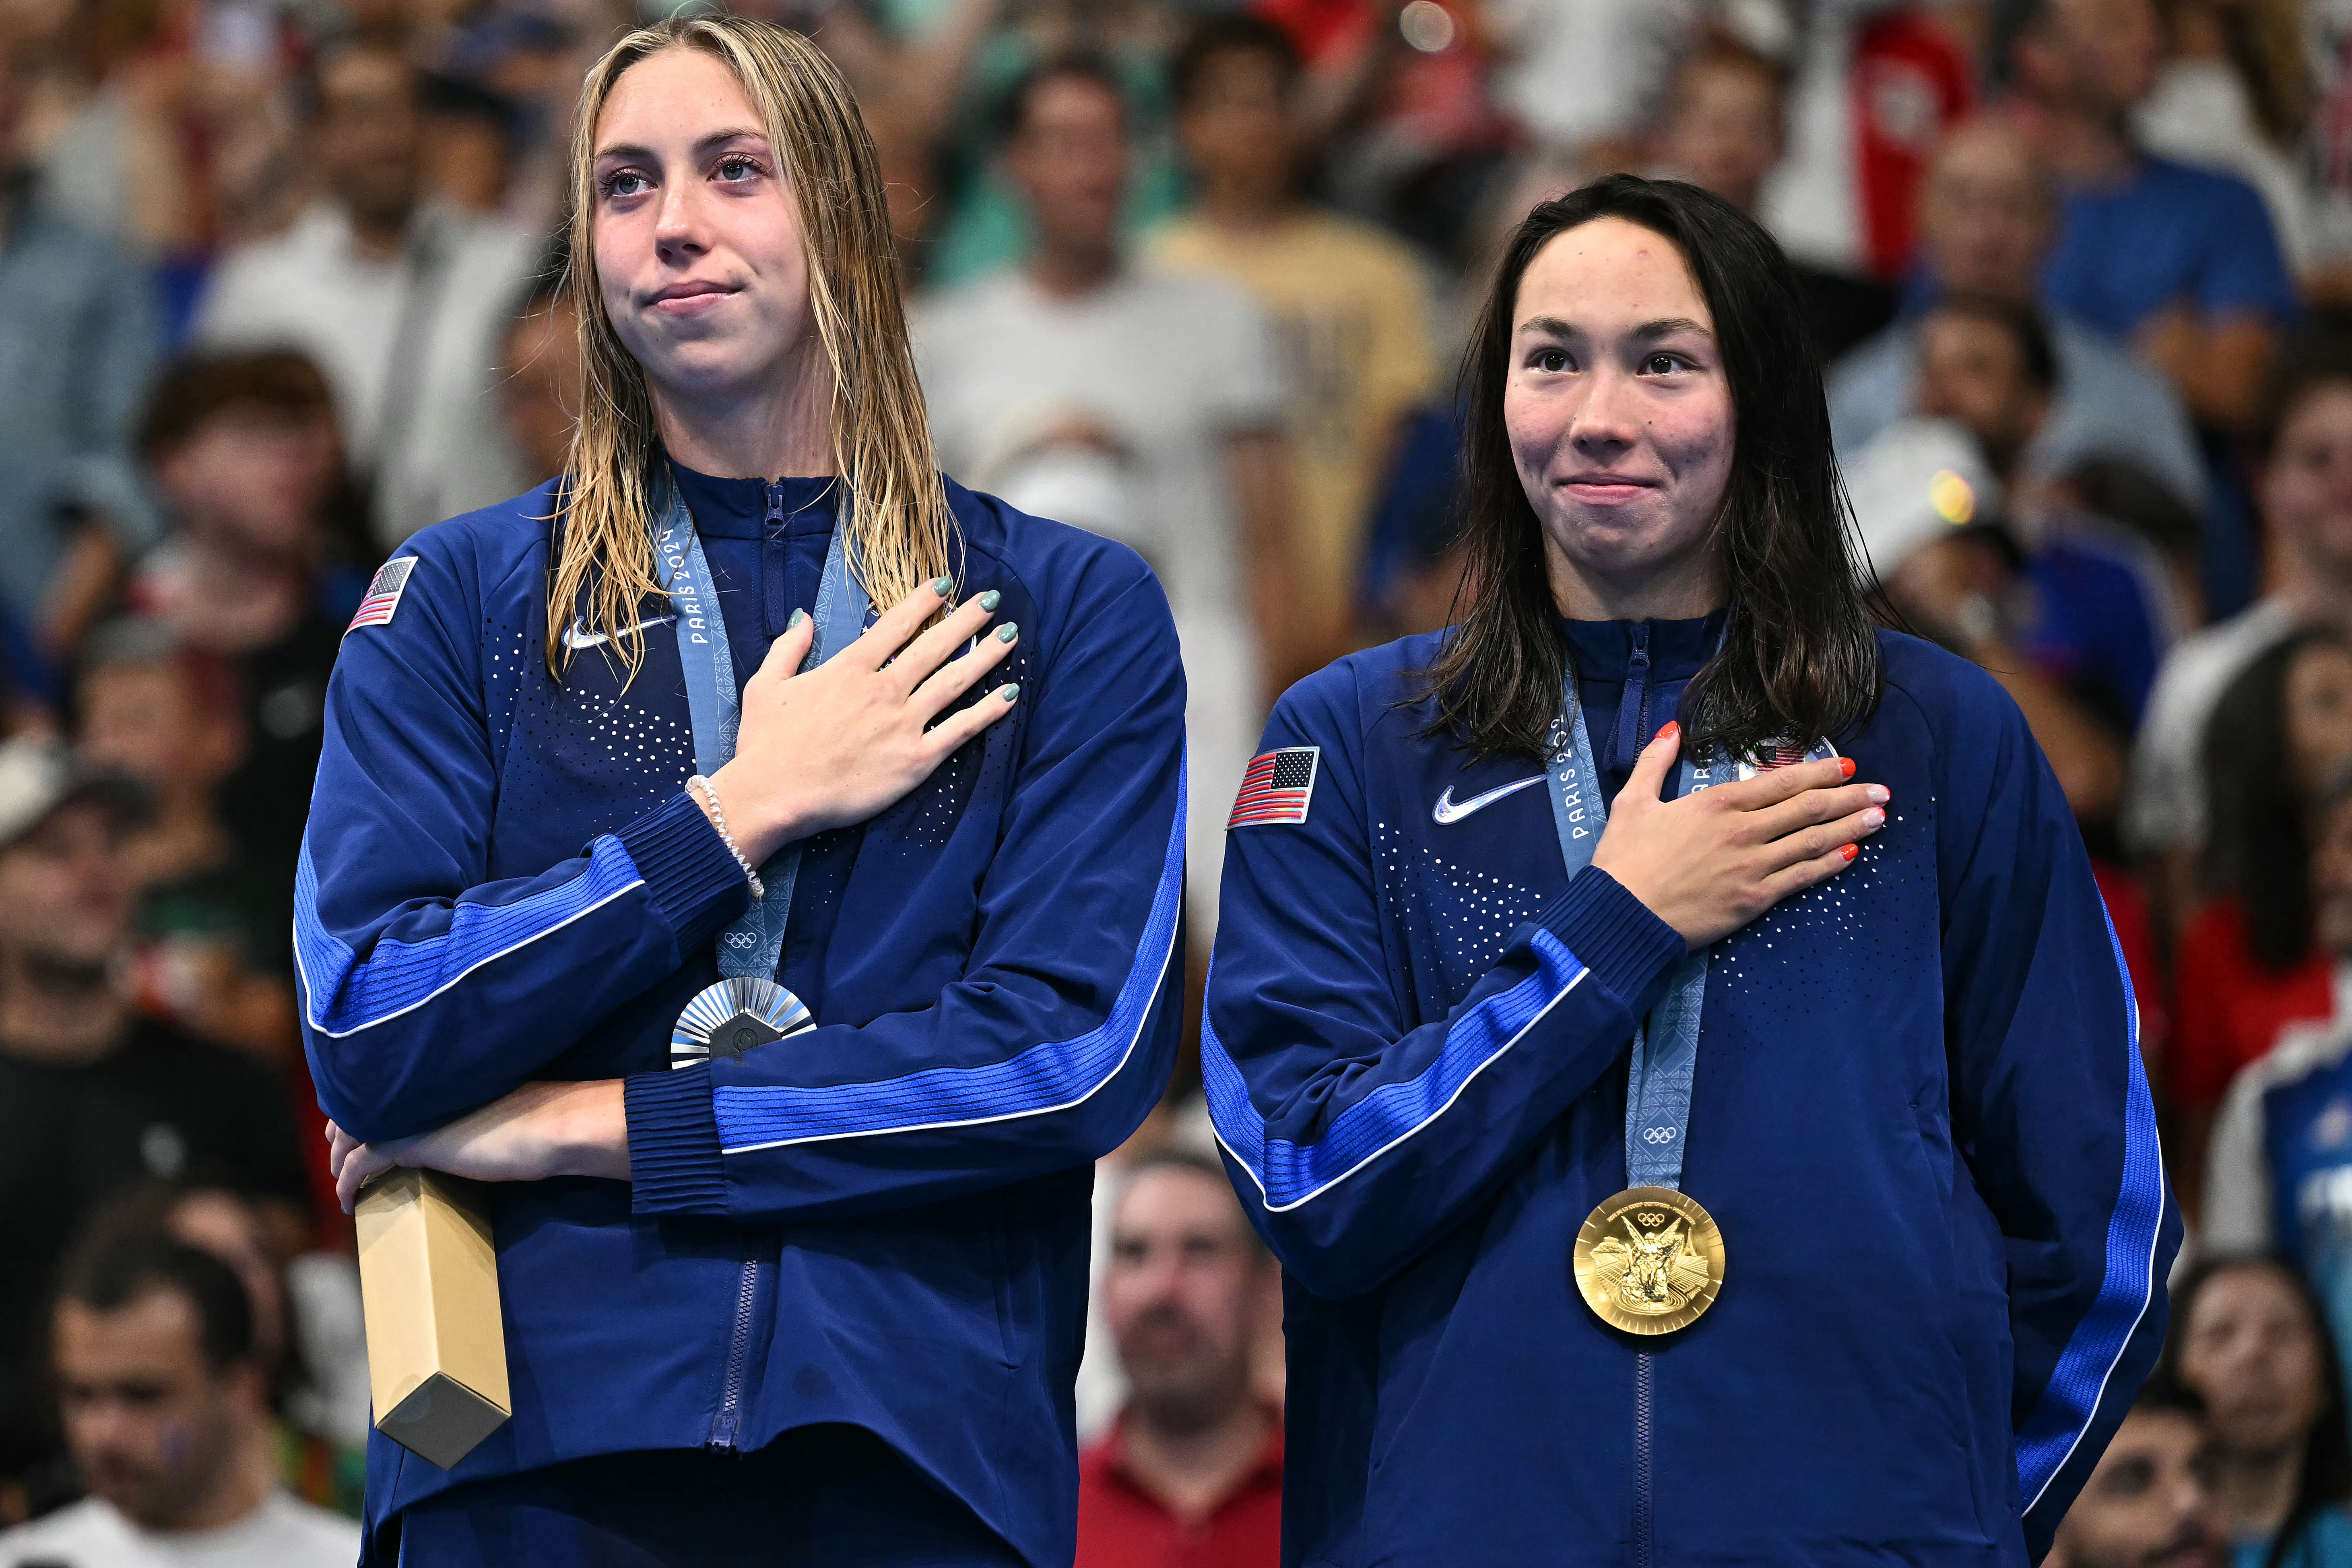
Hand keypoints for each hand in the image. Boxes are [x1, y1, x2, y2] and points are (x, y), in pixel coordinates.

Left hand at [327, 1080, 628, 1213]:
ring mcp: (408, 1114)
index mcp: (434, 1076)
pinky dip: (346, 1183)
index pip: (381, 1083)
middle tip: (337, 1150)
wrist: (547, 1127)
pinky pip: (358, 1164)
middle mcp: (415, 1090)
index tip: (356, 1120)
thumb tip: (470, 1117)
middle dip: (341, 1129)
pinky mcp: (406, 1143)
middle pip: (356, 1105)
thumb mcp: (493, 1104)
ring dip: (338, 1157)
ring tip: (340, 1178)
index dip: (361, 1102)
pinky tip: (347, 1202)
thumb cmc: (536, 1118)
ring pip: (351, 1134)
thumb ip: (468, 1105)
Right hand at [705, 578, 1019, 863]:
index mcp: (850, 668)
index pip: (896, 625)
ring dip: (986, 655)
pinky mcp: (916, 760)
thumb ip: (789, 647)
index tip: (946, 584)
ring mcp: (903, 724)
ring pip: (955, 681)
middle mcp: (884, 689)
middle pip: (935, 646)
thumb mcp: (766, 684)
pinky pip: (961, 730)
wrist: (774, 795)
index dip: (924, 601)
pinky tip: (1011, 695)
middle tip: (993, 601)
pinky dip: (989, 711)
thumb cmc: (766, 744)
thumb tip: (804, 616)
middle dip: (967, 619)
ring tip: (1010, 635)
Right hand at [1589, 722, 1888, 948]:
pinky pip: (1802, 878)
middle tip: (1881, 790)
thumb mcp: (1632, 801)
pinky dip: (1829, 864)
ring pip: (1812, 840)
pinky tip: (1851, 854)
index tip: (1847, 766)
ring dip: (1850, 827)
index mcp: (1717, 803)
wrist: (1623, 914)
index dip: (1819, 772)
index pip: (1781, 782)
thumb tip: (1672, 729)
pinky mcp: (1754, 900)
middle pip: (1807, 808)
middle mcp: (1743, 830)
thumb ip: (1655, 763)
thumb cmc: (1624, 858)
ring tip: (1879, 817)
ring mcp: (1753, 866)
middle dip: (1849, 796)